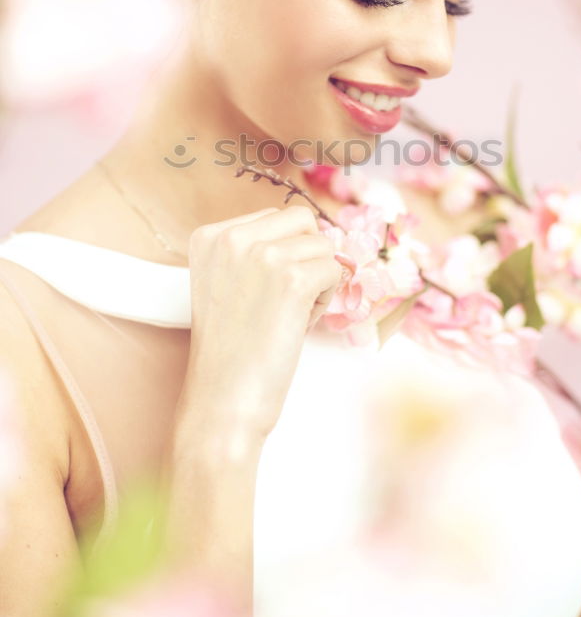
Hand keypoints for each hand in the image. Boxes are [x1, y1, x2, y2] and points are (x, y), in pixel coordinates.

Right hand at [176, 204, 343, 448]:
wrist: (223, 399)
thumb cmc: (232, 349)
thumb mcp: (228, 282)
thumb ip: (258, 250)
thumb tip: (325, 235)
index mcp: (209, 236)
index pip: (275, 217)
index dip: (284, 253)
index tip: (261, 292)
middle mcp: (231, 237)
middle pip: (302, 221)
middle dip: (306, 257)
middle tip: (283, 300)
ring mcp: (262, 256)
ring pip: (323, 246)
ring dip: (318, 280)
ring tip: (288, 314)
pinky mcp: (292, 280)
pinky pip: (335, 270)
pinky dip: (326, 298)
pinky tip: (299, 322)